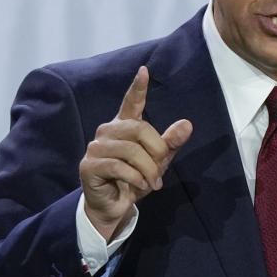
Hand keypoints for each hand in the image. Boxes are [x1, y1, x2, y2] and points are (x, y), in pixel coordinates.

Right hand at [78, 66, 192, 240]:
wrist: (115, 206)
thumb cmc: (135, 179)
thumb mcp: (158, 161)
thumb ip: (170, 143)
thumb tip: (187, 124)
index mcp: (125, 126)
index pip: (131, 102)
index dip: (138, 87)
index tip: (144, 70)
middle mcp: (108, 131)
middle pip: (140, 129)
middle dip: (156, 152)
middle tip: (160, 171)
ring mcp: (96, 147)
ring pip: (131, 150)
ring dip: (147, 170)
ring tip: (151, 183)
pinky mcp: (89, 165)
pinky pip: (120, 167)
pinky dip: (135, 179)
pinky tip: (138, 187)